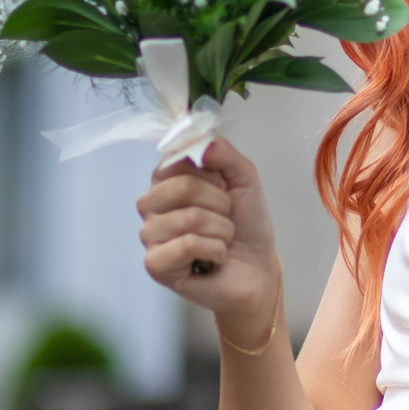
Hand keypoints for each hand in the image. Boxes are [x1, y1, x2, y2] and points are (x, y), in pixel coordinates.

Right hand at [138, 138, 280, 344]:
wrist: (258, 270)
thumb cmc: (246, 225)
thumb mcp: (244, 179)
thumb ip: (224, 153)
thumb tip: (202, 139)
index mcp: (166, 181)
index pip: (178, 159)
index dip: (212, 174)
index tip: (224, 188)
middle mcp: (151, 205)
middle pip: (183, 187)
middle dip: (220, 204)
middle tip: (227, 218)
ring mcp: (150, 235)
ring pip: (190, 219)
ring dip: (222, 231)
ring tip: (222, 240)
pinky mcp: (155, 264)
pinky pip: (188, 245)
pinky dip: (215, 250)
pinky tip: (214, 260)